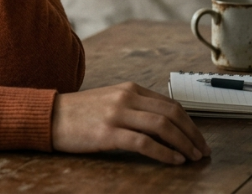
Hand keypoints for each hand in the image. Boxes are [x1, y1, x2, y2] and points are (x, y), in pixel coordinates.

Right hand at [51, 82, 210, 164]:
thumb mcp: (110, 101)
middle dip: (193, 134)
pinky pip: (144, 143)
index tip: (199, 138)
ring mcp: (117, 114)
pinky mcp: (108, 133)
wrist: (49, 116)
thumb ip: (135, 107)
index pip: (171, 104)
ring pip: (163, 126)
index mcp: (129, 89)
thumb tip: (166, 125)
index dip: (190, 123)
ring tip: (192, 157)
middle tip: (202, 150)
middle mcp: (126, 97)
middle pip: (172, 114)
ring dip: (183, 144)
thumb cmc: (79, 113)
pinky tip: (173, 161)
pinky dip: (164, 153)